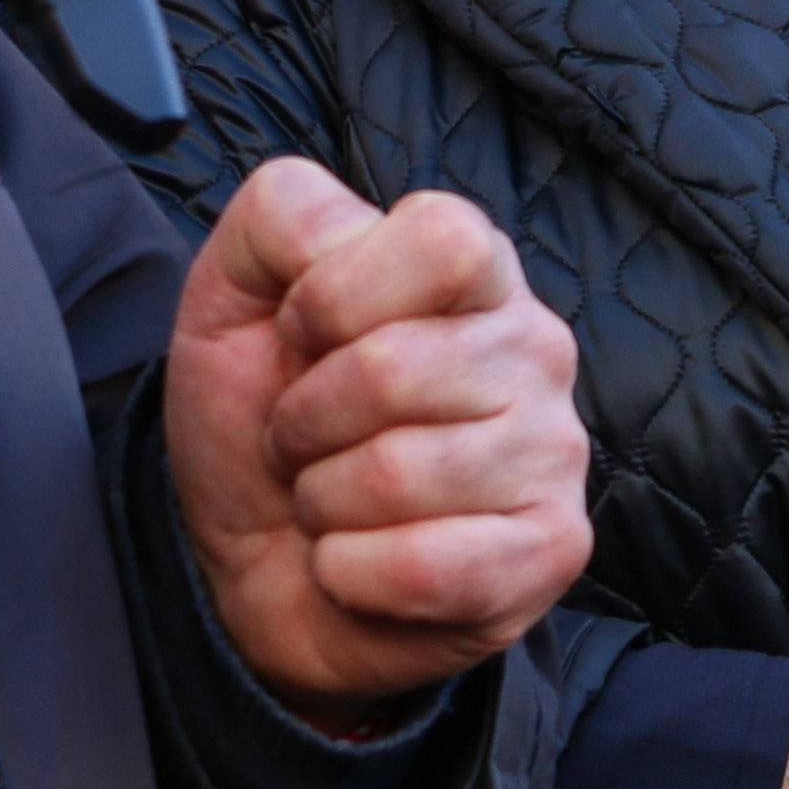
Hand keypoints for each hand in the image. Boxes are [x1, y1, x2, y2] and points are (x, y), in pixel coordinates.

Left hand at [165, 158, 590, 722]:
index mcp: (475, 266)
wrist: (259, 562)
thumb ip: (283, 216)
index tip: (300, 338)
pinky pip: (422, 566)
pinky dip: (348, 572)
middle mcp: (535, 346)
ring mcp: (555, 450)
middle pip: (393, 370)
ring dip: (322, 502)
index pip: (443, 240)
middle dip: (303, 421)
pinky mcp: (551, 550)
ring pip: (397, 475)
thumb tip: (346, 235)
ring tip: (334, 499)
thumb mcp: (234, 292)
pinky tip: (361, 563)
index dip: (333, 297)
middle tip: (305, 440)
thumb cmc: (259, 418)